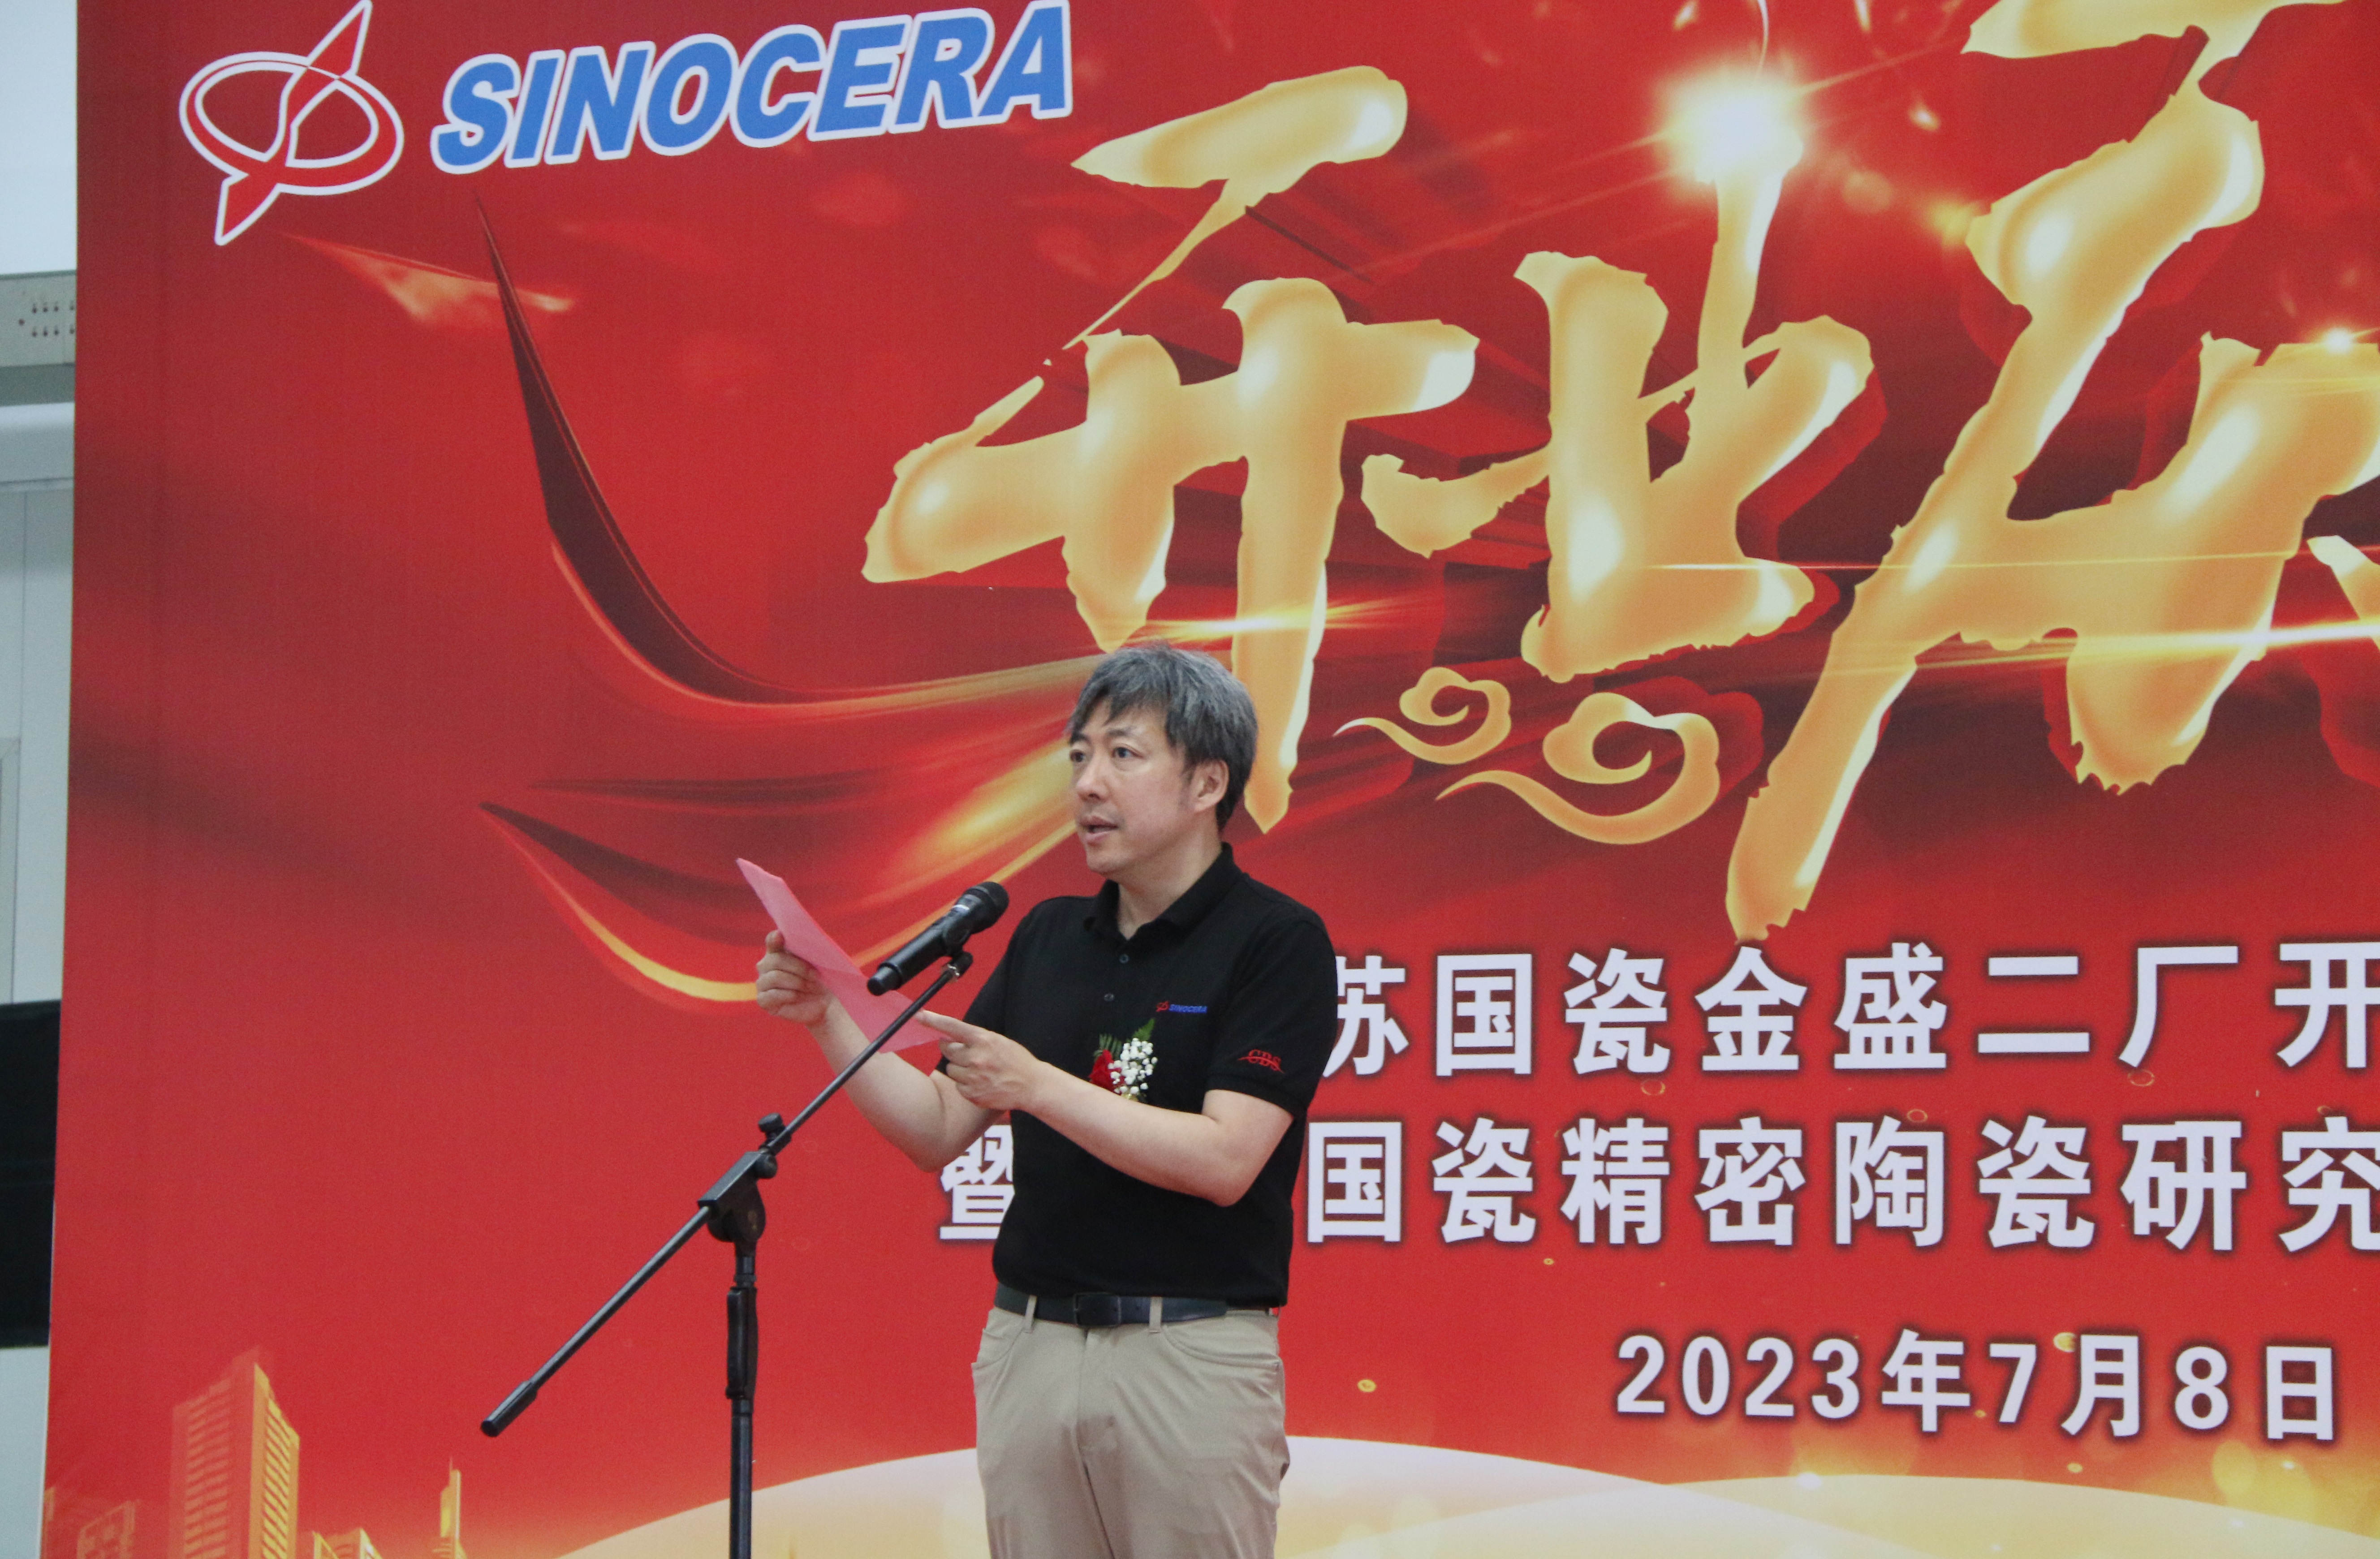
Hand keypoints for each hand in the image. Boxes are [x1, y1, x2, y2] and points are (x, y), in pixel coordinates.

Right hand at [755, 931, 838, 1027]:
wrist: (821, 1003)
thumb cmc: (818, 980)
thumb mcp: (816, 964)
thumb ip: (808, 951)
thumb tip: (808, 943)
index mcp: (778, 952)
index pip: (772, 941)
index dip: (774, 938)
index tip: (780, 936)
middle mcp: (766, 965)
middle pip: (776, 960)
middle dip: (798, 967)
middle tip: (815, 975)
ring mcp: (762, 982)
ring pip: (775, 977)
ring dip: (797, 982)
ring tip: (810, 987)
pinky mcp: (763, 1000)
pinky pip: (772, 995)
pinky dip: (790, 995)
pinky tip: (799, 996)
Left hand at [919, 1011, 1048, 1112]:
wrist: (1031, 1086)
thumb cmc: (1016, 1061)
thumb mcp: (998, 1041)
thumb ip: (975, 1039)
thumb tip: (949, 1038)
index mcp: (984, 1039)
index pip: (953, 1027)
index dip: (934, 1021)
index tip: (919, 1015)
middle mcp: (976, 1057)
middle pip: (947, 1050)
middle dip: (954, 1050)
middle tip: (969, 1054)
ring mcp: (973, 1077)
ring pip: (951, 1069)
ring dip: (960, 1069)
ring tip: (979, 1071)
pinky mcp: (972, 1094)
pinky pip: (958, 1086)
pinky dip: (966, 1084)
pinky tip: (982, 1083)